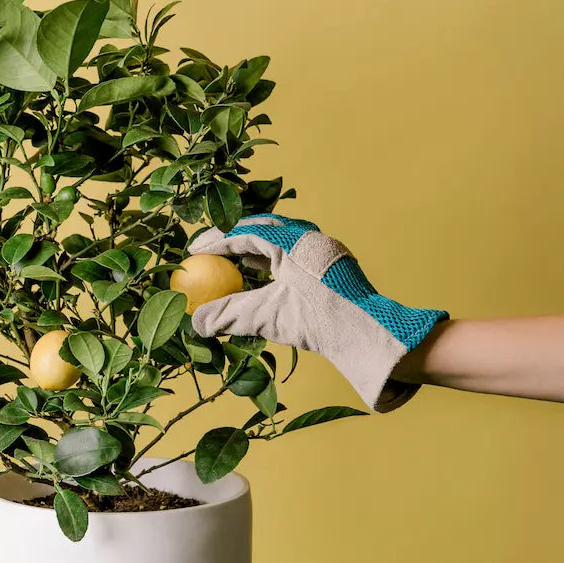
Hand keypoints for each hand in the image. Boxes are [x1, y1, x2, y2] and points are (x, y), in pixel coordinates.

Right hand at [189, 214, 447, 412]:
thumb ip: (228, 315)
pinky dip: (272, 260)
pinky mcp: (332, 265)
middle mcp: (310, 237)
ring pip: (280, 238)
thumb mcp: (267, 317)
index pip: (245, 233)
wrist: (369, 334)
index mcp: (292, 241)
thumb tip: (194, 322)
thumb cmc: (319, 321)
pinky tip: (262, 276)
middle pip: (263, 228)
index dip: (216, 242)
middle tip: (210, 250)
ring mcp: (324, 249)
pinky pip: (294, 252)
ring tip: (231, 261)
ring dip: (253, 247)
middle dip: (233, 238)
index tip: (193, 251)